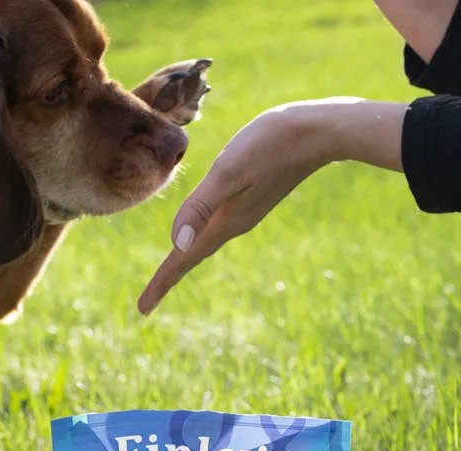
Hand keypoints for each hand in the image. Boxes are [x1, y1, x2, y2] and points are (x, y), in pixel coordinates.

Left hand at [137, 99, 406, 313]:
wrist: (318, 133)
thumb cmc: (270, 145)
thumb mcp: (228, 172)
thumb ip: (200, 207)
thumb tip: (177, 244)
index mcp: (224, 222)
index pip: (184, 258)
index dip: (161, 282)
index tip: (142, 309)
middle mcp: (234, 223)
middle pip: (193, 256)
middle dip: (169, 277)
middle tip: (147, 302)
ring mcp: (245, 211)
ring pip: (206, 242)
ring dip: (185, 259)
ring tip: (168, 272)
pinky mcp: (252, 196)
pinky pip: (217, 225)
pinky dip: (200, 236)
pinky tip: (198, 231)